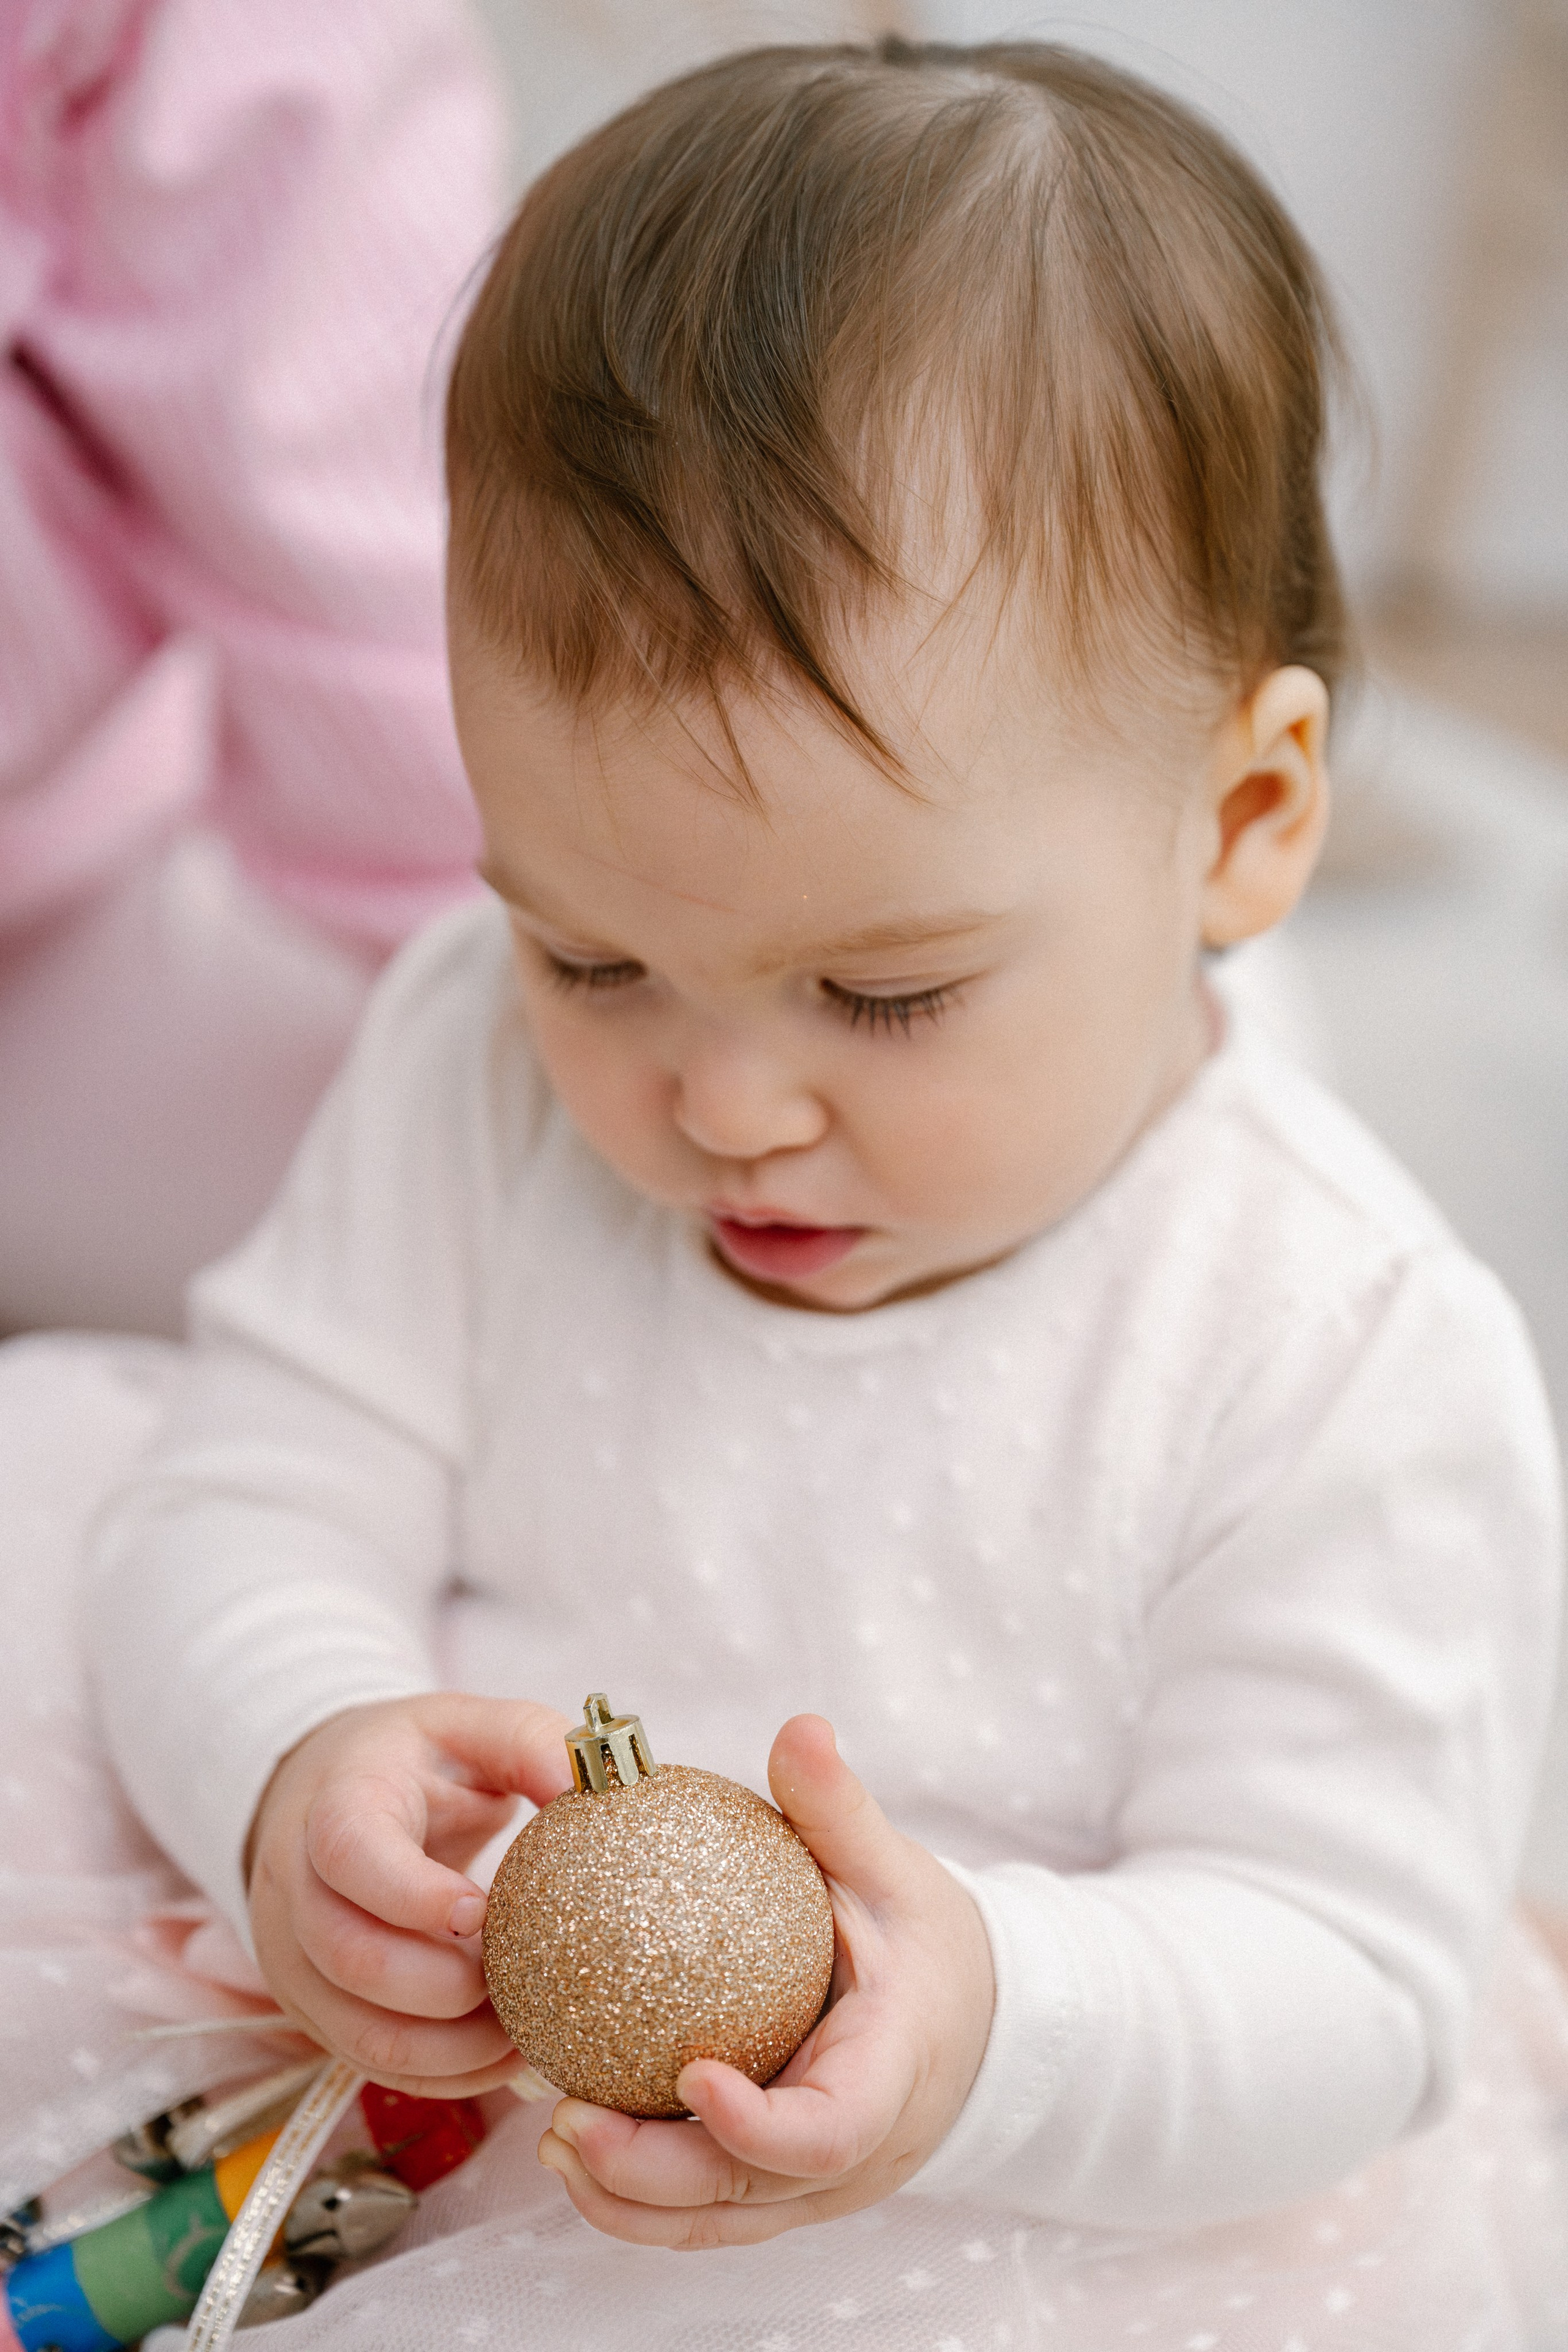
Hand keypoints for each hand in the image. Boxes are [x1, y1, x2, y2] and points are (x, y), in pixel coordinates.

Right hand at [247, 1693, 571, 2096]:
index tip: (483, 1911)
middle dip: (448, 1987)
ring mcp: (293, 1957)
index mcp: (335, 1802)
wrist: (325, 1790)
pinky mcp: (311, 2008)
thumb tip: (593, 1789)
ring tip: (528, 2027)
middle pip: (351, 1958)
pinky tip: (502, 2053)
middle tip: (527, 1978)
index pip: (350, 1854)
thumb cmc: (413, 1761)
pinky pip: (371, 2064)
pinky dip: (443, 2073)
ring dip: (453, 2047)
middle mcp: (297, 1885)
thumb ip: (530, 1742)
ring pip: (361, 2032)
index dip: (413, 1894)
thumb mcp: (468, 1726)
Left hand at [537, 1715, 994, 2245]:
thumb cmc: (928, 1943)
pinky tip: (574, 2145)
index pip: (826, 2132)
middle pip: (745, 2194)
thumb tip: (799, 1730)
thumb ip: (839, 1811)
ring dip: (626, 2198)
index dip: (754, 2125)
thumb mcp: (894, 1870)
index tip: (688, 2072)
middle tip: (564, 2120)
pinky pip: (707, 2215)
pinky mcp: (782, 2193)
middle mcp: (855, 2155)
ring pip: (713, 2223)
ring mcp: (816, 2189)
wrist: (978, 2022)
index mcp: (888, 2075)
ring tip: (550, 2137)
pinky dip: (639, 2197)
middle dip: (648, 2175)